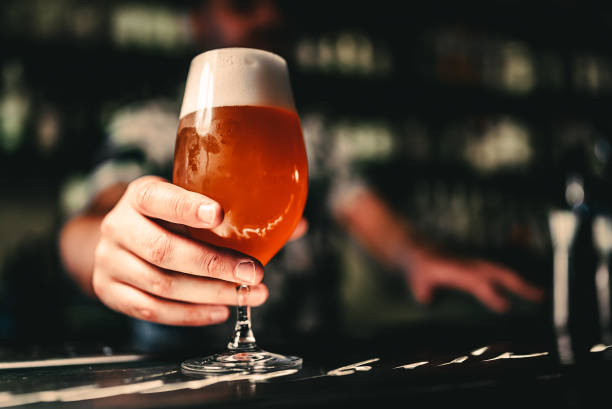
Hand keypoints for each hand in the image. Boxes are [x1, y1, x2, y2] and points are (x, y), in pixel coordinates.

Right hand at [93, 176, 268, 325]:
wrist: (121, 237)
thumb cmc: (168, 218)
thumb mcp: (191, 203)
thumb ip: (238, 212)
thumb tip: (299, 225)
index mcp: (139, 195)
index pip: (158, 198)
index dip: (186, 208)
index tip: (219, 215)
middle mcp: (118, 226)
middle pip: (164, 250)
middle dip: (214, 264)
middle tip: (254, 272)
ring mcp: (109, 262)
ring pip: (162, 285)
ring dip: (211, 294)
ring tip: (248, 295)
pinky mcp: (110, 292)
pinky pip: (152, 311)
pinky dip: (190, 314)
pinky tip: (220, 311)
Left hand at [403, 251, 543, 312]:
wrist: (416, 248)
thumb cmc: (417, 269)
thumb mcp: (416, 282)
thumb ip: (424, 292)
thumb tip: (429, 298)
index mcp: (454, 270)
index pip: (476, 282)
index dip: (490, 294)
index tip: (505, 307)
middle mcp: (468, 264)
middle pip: (497, 272)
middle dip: (518, 285)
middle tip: (540, 297)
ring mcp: (474, 263)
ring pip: (501, 270)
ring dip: (521, 282)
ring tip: (541, 294)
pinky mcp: (476, 265)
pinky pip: (498, 270)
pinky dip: (514, 276)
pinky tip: (527, 285)